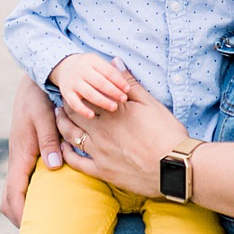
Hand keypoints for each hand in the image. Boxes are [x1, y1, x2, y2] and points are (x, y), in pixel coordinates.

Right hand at [1, 72, 63, 224]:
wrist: (33, 82)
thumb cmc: (39, 98)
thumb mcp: (45, 118)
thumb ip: (50, 141)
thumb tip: (53, 167)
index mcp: (20, 155)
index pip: (13, 194)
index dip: (20, 215)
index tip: (32, 231)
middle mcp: (17, 160)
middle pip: (9, 199)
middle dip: (20, 218)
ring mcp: (20, 157)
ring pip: (16, 190)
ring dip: (25, 207)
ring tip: (45, 223)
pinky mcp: (27, 153)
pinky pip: (24, 180)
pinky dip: (31, 194)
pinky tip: (50, 198)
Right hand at [50, 51, 131, 122]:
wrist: (64, 67)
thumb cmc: (89, 68)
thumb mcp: (98, 63)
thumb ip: (111, 70)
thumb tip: (126, 75)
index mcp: (93, 61)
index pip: (108, 71)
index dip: (119, 80)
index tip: (127, 89)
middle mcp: (82, 70)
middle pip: (100, 82)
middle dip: (113, 91)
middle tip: (123, 99)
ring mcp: (73, 82)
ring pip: (89, 93)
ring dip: (102, 101)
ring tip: (114, 107)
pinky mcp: (66, 93)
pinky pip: (74, 103)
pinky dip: (82, 110)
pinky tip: (92, 116)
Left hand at [57, 73, 190, 196]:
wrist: (175, 167)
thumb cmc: (167, 133)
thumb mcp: (151, 103)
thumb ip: (129, 84)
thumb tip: (114, 62)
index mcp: (114, 110)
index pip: (87, 96)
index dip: (78, 90)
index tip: (74, 86)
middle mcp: (102, 129)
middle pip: (75, 113)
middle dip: (65, 105)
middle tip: (61, 100)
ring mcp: (99, 151)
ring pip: (71, 135)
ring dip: (62, 124)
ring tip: (59, 117)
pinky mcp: (102, 171)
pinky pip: (77, 162)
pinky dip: (67, 154)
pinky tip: (64, 148)